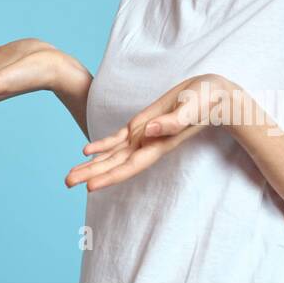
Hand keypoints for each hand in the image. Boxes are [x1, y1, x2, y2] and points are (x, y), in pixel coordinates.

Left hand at [65, 74, 237, 191]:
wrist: (216, 95)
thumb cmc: (208, 100)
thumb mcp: (193, 107)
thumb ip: (172, 122)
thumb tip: (147, 132)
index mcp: (159, 144)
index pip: (129, 165)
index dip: (109, 176)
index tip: (89, 187)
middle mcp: (149, 144)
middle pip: (115, 164)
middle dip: (91, 173)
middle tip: (66, 182)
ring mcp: (145, 135)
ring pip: (113, 154)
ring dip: (92, 164)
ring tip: (70, 175)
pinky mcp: (143, 123)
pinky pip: (119, 138)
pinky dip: (102, 145)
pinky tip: (86, 151)